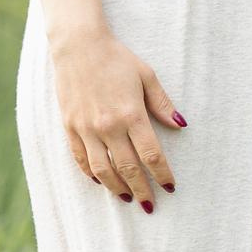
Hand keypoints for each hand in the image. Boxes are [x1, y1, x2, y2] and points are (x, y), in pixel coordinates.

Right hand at [49, 27, 183, 208]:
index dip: (162, 174)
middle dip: (141, 189)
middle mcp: (108, 126)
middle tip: (150, 205)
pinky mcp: (70, 126)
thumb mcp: (146, 76)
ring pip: (102, 170)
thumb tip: (181, 125)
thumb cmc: (116, 58)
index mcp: (131, 114)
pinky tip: (101, 181)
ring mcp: (86, 128)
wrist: (78, 45)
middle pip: (128, 168)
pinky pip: (80, 158)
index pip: (151, 154)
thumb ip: (162, 104)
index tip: (170, 187)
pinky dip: (91, 173)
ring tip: (127, 197)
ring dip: (116, 188)